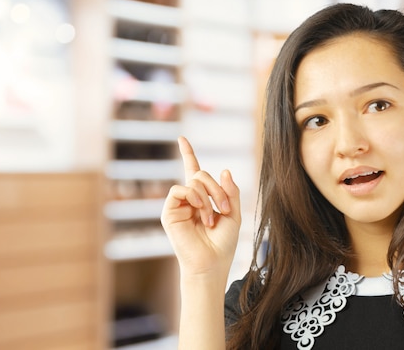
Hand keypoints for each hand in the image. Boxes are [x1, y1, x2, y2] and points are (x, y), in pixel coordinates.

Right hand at [161, 137, 240, 279]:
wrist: (211, 264)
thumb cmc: (223, 244)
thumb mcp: (234, 214)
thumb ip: (231, 192)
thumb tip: (224, 170)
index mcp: (202, 199)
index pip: (193, 172)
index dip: (187, 155)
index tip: (182, 139)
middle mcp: (188, 199)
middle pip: (200, 174)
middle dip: (217, 188)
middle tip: (225, 209)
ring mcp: (177, 205)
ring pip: (193, 180)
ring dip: (208, 196)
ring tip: (212, 219)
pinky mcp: (169, 212)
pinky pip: (179, 189)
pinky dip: (194, 197)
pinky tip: (201, 211)